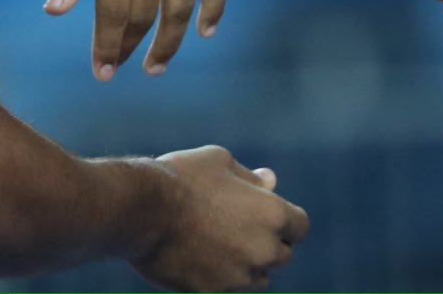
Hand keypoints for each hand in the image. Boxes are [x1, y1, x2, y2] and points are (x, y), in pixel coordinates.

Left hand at [49, 0, 226, 80]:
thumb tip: (57, 12)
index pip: (113, 16)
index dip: (106, 47)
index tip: (101, 70)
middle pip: (146, 17)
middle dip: (130, 48)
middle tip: (120, 68)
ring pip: (183, 6)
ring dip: (171, 41)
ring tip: (158, 64)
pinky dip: (214, 7)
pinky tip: (206, 29)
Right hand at [133, 146, 308, 290]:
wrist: (142, 211)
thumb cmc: (183, 177)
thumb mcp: (221, 161)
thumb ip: (250, 177)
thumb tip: (270, 182)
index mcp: (273, 215)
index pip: (300, 227)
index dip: (286, 219)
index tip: (264, 211)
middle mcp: (264, 251)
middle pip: (283, 255)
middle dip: (268, 242)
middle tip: (237, 224)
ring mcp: (239, 276)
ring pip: (258, 277)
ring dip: (248, 263)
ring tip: (217, 241)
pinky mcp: (213, 292)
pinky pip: (227, 287)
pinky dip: (220, 275)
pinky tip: (197, 255)